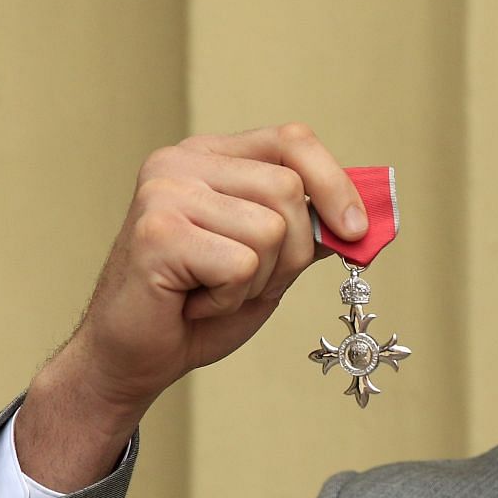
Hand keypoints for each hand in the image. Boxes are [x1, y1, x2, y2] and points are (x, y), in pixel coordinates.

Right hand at [16, 124, 363, 489]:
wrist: (133, 357)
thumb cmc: (197, 308)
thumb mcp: (269, 262)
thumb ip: (309, 231)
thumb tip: (364, 220)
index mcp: (210, 157)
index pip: (292, 140)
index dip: (335, 183)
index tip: (356, 230)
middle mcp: (181, 162)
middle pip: (290, 190)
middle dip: (290, 253)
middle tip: (243, 280)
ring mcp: (164, 192)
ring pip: (271, 230)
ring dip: (257, 280)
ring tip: (212, 289)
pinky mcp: (157, 232)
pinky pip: (241, 264)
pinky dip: (229, 298)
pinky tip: (192, 301)